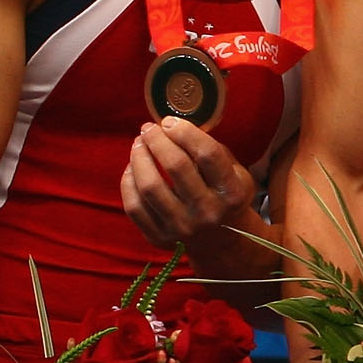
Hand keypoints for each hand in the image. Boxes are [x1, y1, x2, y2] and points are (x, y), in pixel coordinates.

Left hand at [121, 117, 256, 246]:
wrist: (220, 240)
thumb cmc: (223, 196)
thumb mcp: (234, 173)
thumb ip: (209, 150)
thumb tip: (172, 127)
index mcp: (232, 192)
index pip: (208, 154)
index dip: (185, 132)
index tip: (169, 122)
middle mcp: (208, 212)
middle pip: (176, 166)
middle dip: (157, 140)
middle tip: (149, 128)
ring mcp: (182, 228)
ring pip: (150, 186)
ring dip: (139, 158)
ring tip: (138, 145)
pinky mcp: (160, 238)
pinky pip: (134, 207)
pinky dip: (128, 182)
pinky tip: (132, 168)